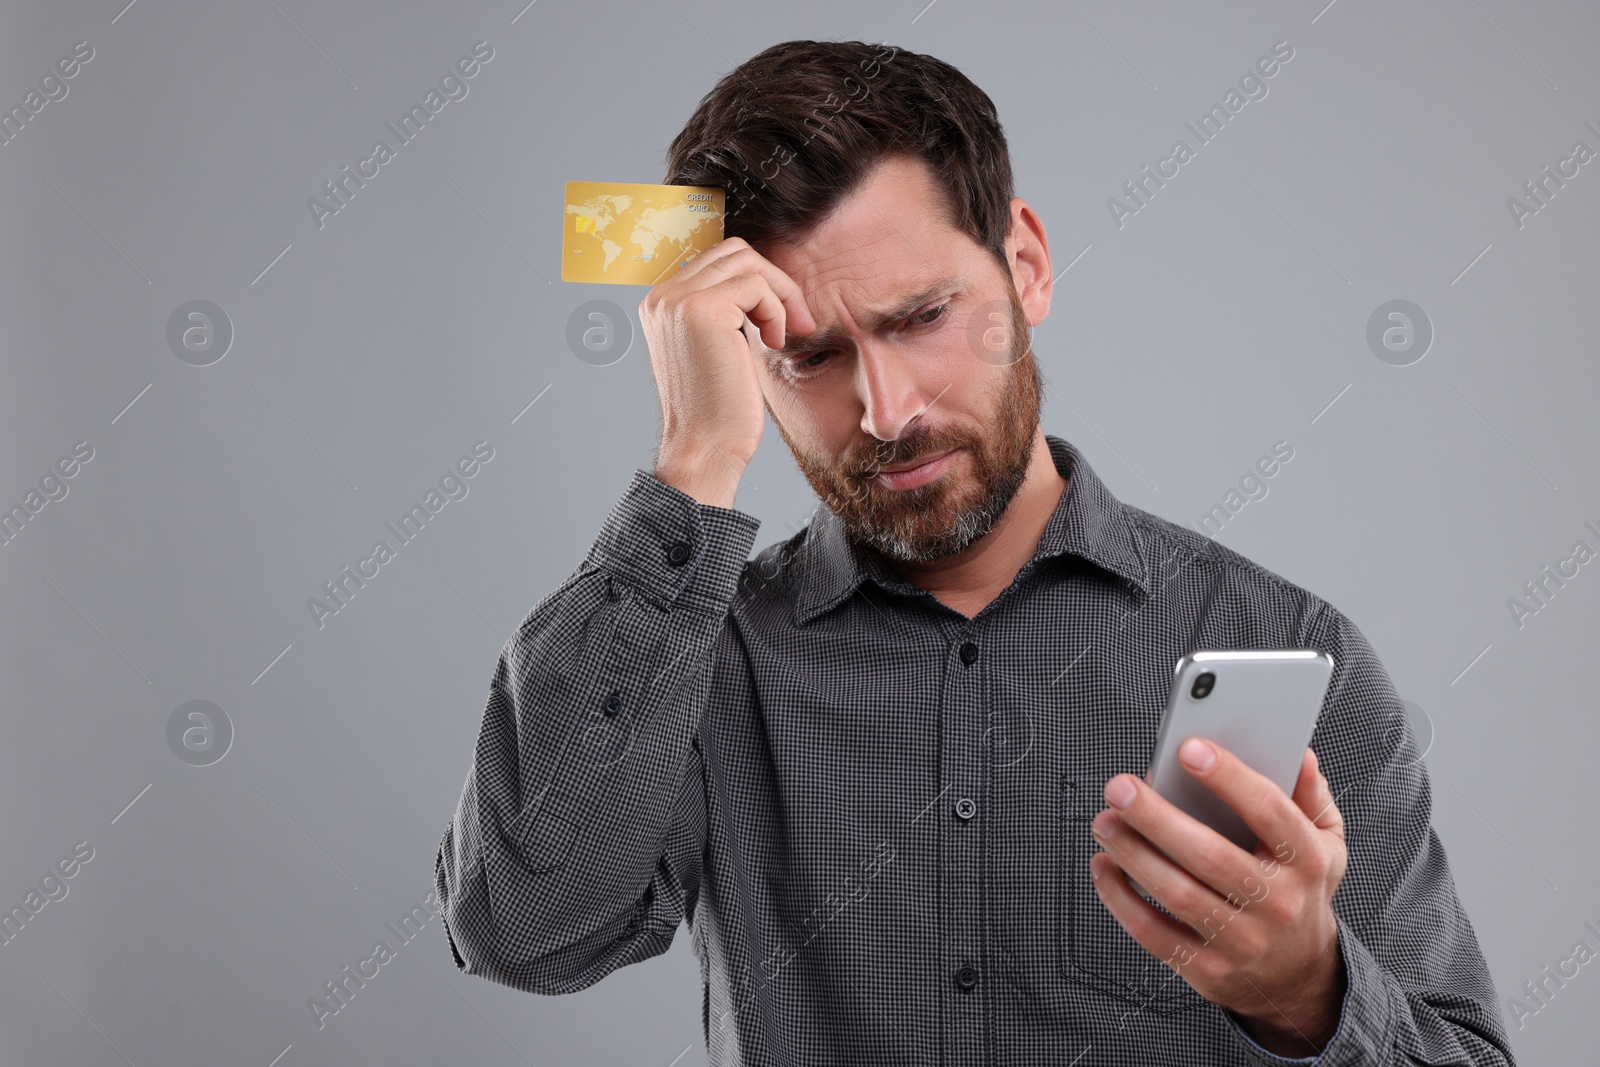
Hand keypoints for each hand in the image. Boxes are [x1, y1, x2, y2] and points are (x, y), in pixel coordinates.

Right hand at [638, 236, 814, 505]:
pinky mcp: (703, 310)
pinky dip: (776, 311)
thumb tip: (761, 284)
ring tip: (783, 336)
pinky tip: (774, 344)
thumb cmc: (718, 411)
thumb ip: (727, 313)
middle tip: (795, 322)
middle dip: (774, 282)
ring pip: (748, 263)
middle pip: (734, 252)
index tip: (781, 321)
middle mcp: (661, 297)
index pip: (718, 261)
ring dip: (779, 296)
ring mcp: (678, 301)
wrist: (705, 449)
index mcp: (661, 304)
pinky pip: (757, 285)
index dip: (759, 284)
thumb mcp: (719, 350)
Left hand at [1088, 740, 1347, 1057]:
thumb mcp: (1326, 842)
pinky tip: (1105, 867)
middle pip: (1210, 855)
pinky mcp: (1207, 969)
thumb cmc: (1300, 892)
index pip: (1269, 812)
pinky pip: (1154, 933)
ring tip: (1106, 822)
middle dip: (1157, 817)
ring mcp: (1242, 941)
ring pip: (1177, 894)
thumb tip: (1298, 754)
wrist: (1298, 976)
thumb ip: (1308, 794)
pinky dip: (1120, 898)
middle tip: (1121, 787)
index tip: (1189, 749)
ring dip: (1132, 854)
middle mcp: (1276, 902)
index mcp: (1306, 861)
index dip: (1229, 778)